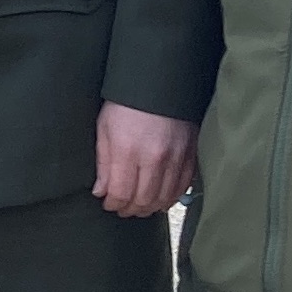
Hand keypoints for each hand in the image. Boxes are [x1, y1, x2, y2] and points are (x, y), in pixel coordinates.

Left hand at [91, 103, 197, 217]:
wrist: (159, 82)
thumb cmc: (126, 103)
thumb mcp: (104, 129)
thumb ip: (103, 163)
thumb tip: (101, 191)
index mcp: (128, 151)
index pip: (121, 193)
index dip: (113, 204)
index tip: (108, 204)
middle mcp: (154, 157)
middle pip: (143, 200)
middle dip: (130, 209)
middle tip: (123, 209)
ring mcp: (176, 157)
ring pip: (164, 197)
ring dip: (150, 208)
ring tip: (140, 207)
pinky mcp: (191, 154)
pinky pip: (183, 186)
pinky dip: (171, 197)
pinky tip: (161, 199)